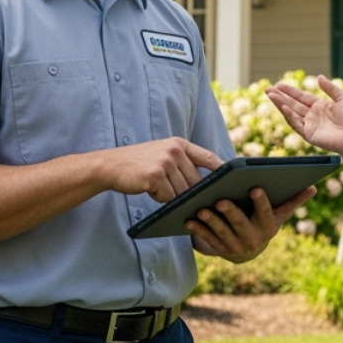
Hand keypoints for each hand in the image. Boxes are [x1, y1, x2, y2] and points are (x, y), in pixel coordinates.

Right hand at [102, 137, 222, 202]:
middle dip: (189, 193)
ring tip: (156, 187)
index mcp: (179, 144)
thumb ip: (182, 162)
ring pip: (182, 191)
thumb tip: (204, 184)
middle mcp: (175, 150)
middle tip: (178, 196)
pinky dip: (160, 198)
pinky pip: (168, 196)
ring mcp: (166, 162)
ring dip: (171, 196)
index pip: (209, 157)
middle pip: (196, 181)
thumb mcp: (162, 154)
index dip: (222, 170)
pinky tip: (149, 189)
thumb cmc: (139, 164)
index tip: (232, 181)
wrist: (111, 165)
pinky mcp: (156, 175)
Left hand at [188, 185, 315, 262]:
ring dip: (210, 221)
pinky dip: (198, 229)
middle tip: (220, 200)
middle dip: (230, 212)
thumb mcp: (279, 214)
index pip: (266, 213)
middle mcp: (253, 239)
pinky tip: (189, 219)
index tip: (255, 188)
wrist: (249, 250)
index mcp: (268, 227)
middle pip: (240, 224)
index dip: (261, 202)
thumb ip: (294, 200)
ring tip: (200, 208)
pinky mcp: (220, 250)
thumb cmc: (264, 222)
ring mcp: (235, 246)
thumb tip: (313, 187)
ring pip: (222, 233)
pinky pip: (208, 240)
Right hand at [266, 75, 342, 154]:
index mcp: (319, 106)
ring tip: (271, 95)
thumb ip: (330, 88)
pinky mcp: (309, 134)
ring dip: (280, 104)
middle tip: (268, 89)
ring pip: (291, 113)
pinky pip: (296, 124)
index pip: (301, 97)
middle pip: (292, 103)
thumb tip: (319, 77)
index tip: (278, 84)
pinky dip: (289, 115)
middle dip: (280, 96)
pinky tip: (283, 107)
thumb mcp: (342, 99)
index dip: (290, 91)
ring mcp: (309, 125)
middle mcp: (312, 115)